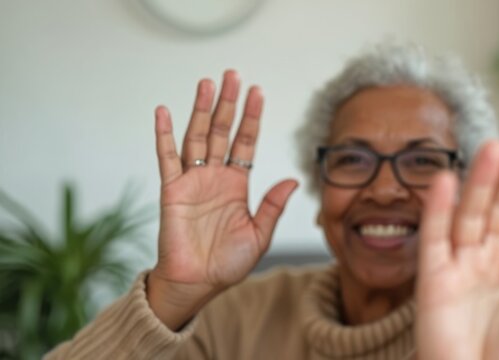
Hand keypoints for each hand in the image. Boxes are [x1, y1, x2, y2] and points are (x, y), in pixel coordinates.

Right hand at [146, 70, 297, 329]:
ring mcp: (192, 180)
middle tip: (233, 75)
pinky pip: (167, 158)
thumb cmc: (228, 263)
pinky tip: (164, 111)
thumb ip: (273, 206)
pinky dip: (164, 135)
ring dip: (201, 110)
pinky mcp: (171, 190)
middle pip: (222, 131)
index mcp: (237, 184)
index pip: (246, 142)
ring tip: (207, 83)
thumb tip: (294, 180)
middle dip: (228, 103)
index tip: (258, 92)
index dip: (252, 118)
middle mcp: (215, 176)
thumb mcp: (260, 234)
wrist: (198, 283)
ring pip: (197, 137)